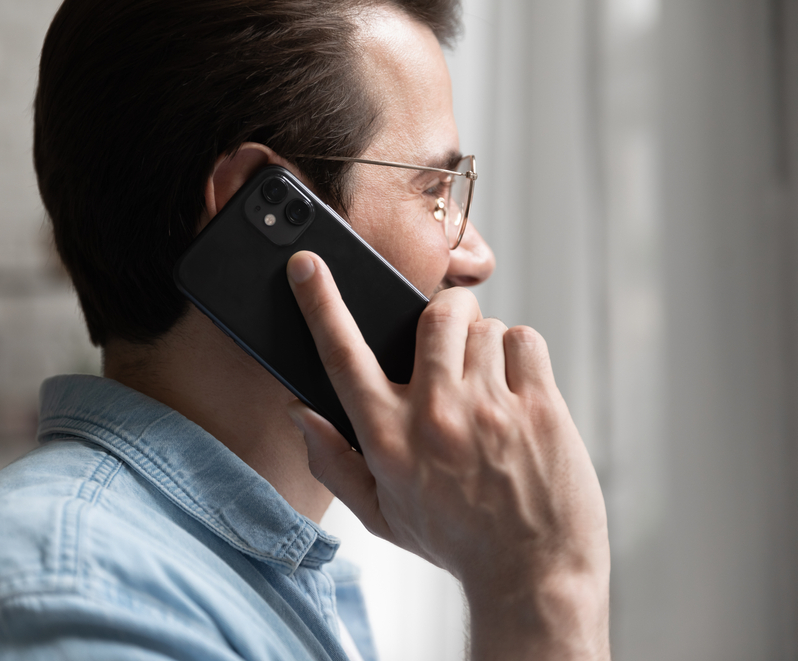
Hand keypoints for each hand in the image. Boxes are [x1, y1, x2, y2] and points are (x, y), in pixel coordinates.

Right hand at [285, 251, 610, 660]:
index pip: (342, 356)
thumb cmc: (454, 541)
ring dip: (483, 346)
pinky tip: (518, 393)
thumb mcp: (380, 514)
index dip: (320, 304)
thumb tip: (299, 412)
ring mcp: (490, 410)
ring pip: (482, 326)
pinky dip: (521, 355)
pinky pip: (524, 340)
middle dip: (440, 316)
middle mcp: (434, 418)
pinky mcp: (539, 408)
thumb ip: (333, 461)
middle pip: (432, 316)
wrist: (533, 575)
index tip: (306, 264)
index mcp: (387, 440)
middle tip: (449, 346)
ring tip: (488, 390)